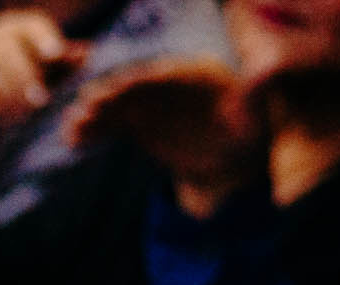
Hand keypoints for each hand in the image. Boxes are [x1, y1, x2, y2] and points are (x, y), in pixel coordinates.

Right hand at [0, 13, 89, 139]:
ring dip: (7, 94)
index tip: (56, 55)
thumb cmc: (10, 99)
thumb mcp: (39, 82)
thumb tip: (88, 52)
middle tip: (40, 103)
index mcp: (9, 29)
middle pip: (8, 46)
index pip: (29, 25)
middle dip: (26, 76)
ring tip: (19, 118)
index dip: (44, 38)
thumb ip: (61, 67)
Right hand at [63, 58, 255, 214]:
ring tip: (71, 129)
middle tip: (84, 109)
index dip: (138, 82)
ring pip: (115, 107)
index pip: (161, 74)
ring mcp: (148, 103)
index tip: (117, 90)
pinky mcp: (136, 124)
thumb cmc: (248, 130)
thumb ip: (256, 91)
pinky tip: (74, 141)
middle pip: (131, 88)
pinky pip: (110, 126)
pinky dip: (93, 133)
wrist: (231, 159)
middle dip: (107, 98)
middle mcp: (164, 84)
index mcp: (191, 72)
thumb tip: (268, 71)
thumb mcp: (257, 112)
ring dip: (92, 117)